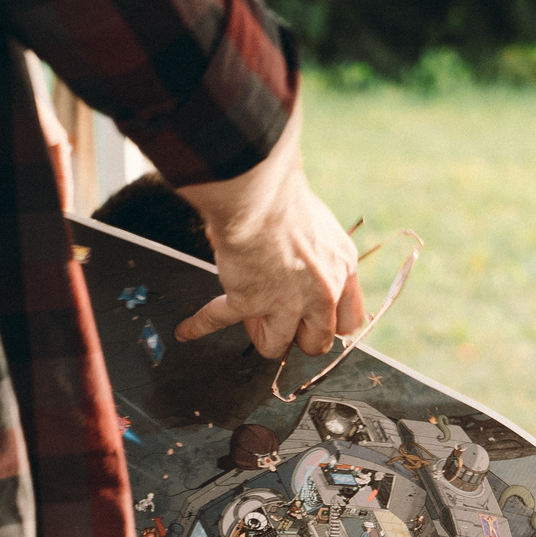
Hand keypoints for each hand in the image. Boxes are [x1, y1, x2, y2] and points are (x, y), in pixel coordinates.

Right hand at [174, 108, 366, 359]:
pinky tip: (187, 330)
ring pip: (276, 345)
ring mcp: (286, 301)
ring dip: (261, 334)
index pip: (348, 321)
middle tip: (279, 316)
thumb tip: (304, 263)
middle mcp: (321, 291)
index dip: (328, 324)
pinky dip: (199, 325)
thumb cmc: (283, 196)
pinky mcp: (249, 300)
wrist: (259, 190)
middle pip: (317, 342)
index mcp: (342, 268)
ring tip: (248, 317)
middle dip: (296, 334)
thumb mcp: (321, 226)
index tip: (315, 321)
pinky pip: (219, 321)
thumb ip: (321, 254)